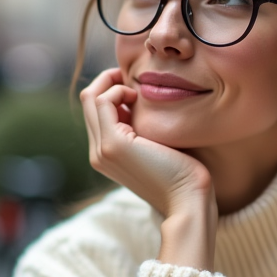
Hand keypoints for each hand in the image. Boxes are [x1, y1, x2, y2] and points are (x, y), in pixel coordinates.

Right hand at [80, 68, 216, 268]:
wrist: (188, 199)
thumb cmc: (183, 173)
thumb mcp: (157, 144)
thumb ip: (144, 128)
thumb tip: (144, 102)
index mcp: (106, 155)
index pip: (95, 112)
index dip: (111, 91)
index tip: (134, 85)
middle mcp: (97, 153)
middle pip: (88, 102)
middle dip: (108, 81)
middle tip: (132, 77)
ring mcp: (101, 150)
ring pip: (91, 98)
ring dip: (113, 84)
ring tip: (137, 90)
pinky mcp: (112, 144)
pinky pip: (102, 102)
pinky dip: (117, 90)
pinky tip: (137, 97)